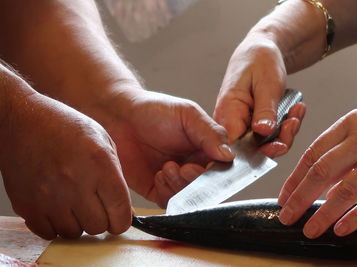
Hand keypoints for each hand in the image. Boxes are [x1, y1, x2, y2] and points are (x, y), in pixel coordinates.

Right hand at [1, 89, 131, 239]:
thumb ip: (116, 176)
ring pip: (75, 233)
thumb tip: (123, 210)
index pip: (120, 212)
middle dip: (102, 220)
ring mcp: (49, 197)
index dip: (122, 220)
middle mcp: (75, 182)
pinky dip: (56, 225)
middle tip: (95, 206)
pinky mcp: (27, 205)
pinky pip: (49, 233)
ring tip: (74, 203)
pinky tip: (58, 207)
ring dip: (78, 222)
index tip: (119, 218)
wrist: (22, 121)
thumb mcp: (103, 141)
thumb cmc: (65, 128)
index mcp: (99, 164)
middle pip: (98, 226)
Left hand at [88, 89, 233, 207]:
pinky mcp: (156, 189)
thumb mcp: (188, 114)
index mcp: (206, 148)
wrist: (120, 116)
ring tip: (166, 168)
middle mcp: (194, 165)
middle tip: (183, 168)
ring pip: (188, 197)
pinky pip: (168, 202)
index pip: (221, 169)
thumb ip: (210, 133)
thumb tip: (229, 155)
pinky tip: (158, 175)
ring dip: (179, 186)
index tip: (204, 168)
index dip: (215, 174)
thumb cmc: (154, 110)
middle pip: (205, 187)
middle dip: (195, 181)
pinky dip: (166, 193)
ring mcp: (175, 179)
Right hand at [214, 31, 305, 157]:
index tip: (280, 144)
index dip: (256, 152)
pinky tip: (295, 111)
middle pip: (252, 149)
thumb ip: (264, 110)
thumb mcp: (267, 83)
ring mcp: (241, 124)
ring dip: (285, 132)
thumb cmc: (259, 60)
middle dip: (278, 140)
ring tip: (296, 112)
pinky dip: (285, 127)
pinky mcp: (252, 125)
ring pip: (264, 144)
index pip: (235, 146)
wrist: (261, 51)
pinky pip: (269, 135)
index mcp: (227, 111)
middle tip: (293, 122)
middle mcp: (230, 122)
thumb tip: (263, 133)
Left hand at [278, 103, 356, 237]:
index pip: (312, 154)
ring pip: (347, 189)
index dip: (294, 178)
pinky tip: (341, 228)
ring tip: (310, 229)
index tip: (284, 198)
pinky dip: (356, 216)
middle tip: (287, 216)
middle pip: (323, 171)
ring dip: (325, 213)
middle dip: (300, 197)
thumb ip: (341, 153)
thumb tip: (322, 188)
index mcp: (348, 125)